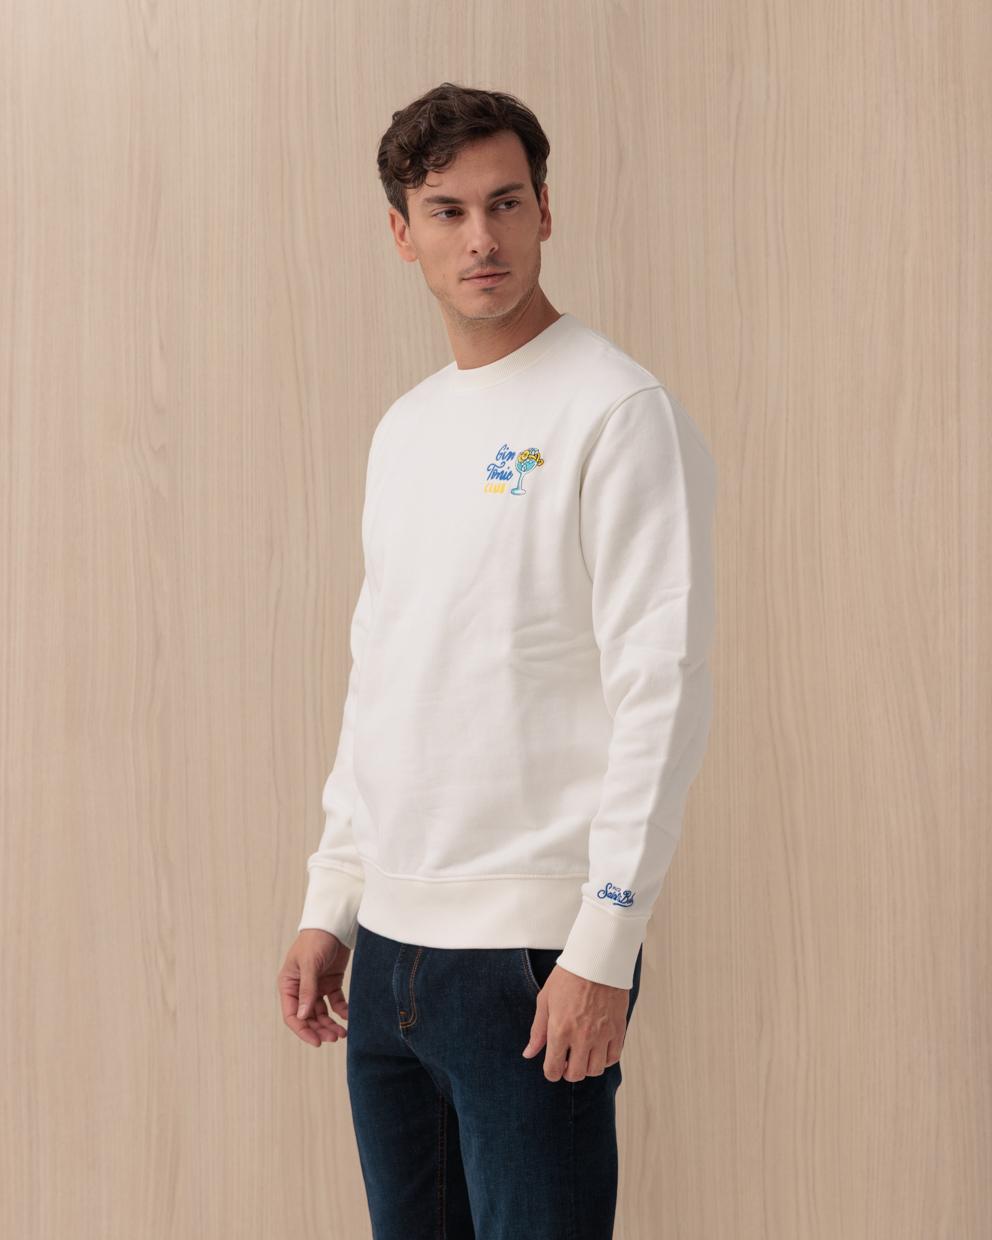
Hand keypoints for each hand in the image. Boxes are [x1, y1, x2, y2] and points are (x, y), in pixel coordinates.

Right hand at [277, 929, 350, 1047]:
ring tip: (342, 1033)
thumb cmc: (315, 940)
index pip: (292, 1015)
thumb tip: (302, 1017)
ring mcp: (316, 986)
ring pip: (322, 1013)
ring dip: (330, 1024)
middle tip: (335, 1038)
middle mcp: (300, 988)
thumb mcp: (310, 964)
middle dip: (320, 1029)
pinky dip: (341, 1011)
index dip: (303, 1030)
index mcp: (288, 985)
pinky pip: (335, 1002)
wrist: (333, 923)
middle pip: (308, 1017)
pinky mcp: (331, 982)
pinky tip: (348, 1017)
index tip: (317, 1041)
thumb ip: (307, 990)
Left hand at [521, 966, 628, 1081]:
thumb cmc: (568, 977)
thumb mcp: (545, 1000)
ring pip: (596, 1070)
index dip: (551, 1072)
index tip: (552, 1066)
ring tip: (582, 1053)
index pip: (553, 1069)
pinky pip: (613, 1057)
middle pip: (575, 1075)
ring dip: (587, 1066)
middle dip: (568, 1072)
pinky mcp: (618, 1030)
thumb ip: (538, 1030)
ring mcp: (602, 1035)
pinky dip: (605, 1058)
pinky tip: (598, 1048)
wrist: (597, 960)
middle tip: (567, 1061)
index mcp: (560, 1030)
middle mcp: (582, 1037)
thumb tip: (529, 1053)